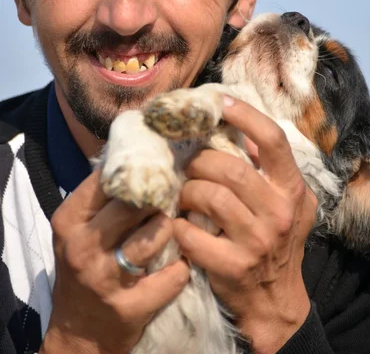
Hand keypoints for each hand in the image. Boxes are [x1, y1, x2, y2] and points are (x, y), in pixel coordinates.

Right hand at [41, 169, 188, 353]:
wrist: (78, 332)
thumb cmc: (84, 267)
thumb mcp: (79, 228)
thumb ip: (103, 197)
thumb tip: (139, 155)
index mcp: (69, 220)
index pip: (108, 179)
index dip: (138, 171)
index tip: (156, 169)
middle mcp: (83, 247)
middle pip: (134, 205)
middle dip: (158, 199)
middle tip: (170, 198)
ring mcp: (105, 279)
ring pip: (154, 236)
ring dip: (170, 229)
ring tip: (171, 230)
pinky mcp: (129, 307)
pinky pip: (172, 276)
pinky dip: (182, 267)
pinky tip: (181, 262)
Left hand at [173, 97, 316, 353]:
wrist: (275, 301)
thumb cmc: (277, 241)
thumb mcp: (289, 202)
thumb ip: (272, 169)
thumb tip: (241, 128)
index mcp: (292, 189)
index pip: (273, 140)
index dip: (245, 115)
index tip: (220, 101)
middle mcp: (279, 212)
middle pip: (230, 168)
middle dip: (200, 161)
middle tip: (186, 163)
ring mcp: (257, 241)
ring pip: (209, 196)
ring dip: (187, 190)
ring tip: (183, 192)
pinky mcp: (232, 265)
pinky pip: (192, 232)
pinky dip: (178, 225)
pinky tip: (178, 223)